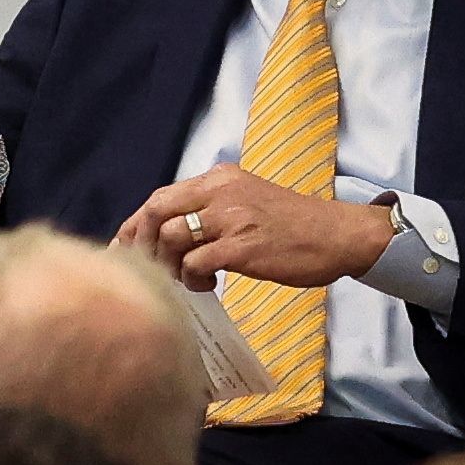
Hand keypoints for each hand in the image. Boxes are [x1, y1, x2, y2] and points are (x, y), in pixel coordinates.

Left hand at [116, 162, 395, 290]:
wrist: (339, 236)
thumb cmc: (294, 224)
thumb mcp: (247, 201)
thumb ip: (211, 209)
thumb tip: (170, 232)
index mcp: (218, 179)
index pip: (161, 197)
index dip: (136, 224)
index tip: (125, 247)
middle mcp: (219, 192)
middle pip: (156, 212)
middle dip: (141, 243)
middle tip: (146, 269)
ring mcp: (230, 219)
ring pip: (171, 237)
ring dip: (169, 265)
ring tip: (187, 279)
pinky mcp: (241, 247)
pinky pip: (195, 263)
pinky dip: (192, 278)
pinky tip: (207, 285)